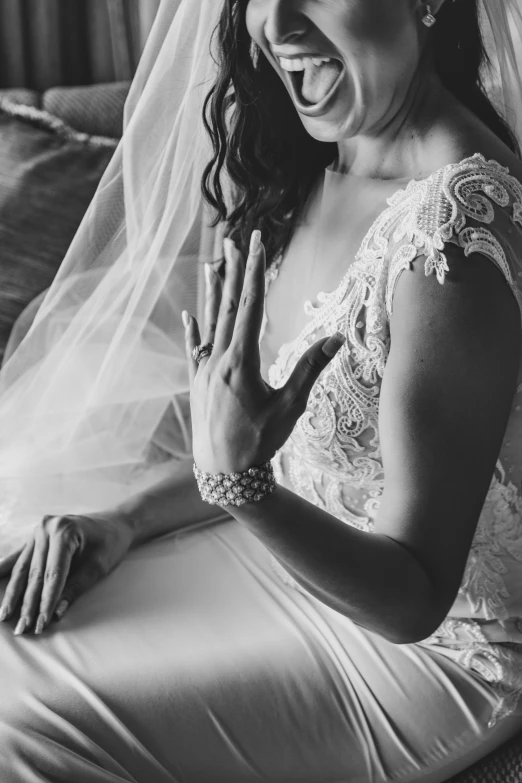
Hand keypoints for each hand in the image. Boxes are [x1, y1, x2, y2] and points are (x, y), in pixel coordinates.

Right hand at [0, 511, 134, 635]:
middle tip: (22, 629)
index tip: (40, 624)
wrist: (114, 523)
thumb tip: (56, 614)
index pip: (53, 574)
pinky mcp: (36, 536)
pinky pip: (20, 556)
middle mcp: (47, 528)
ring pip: (24, 568)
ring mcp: (39, 531)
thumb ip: (75, 589)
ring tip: (4, 615)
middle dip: (28, 603)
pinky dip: (7, 569)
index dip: (46, 601)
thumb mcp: (97, 567)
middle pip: (35, 573)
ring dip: (14, 594)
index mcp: (65, 532)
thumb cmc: (109, 544)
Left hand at [183, 230, 345, 474]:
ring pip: (210, 323)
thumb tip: (336, 338)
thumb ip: (310, 369)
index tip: (258, 244)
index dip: (255, 272)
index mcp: (240, 362)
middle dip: (235, 271)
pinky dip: (193, 330)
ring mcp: (204, 371)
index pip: (250, 306)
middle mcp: (217, 360)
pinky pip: (194, 350)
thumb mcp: (289, 407)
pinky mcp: (197, 384)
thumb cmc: (260, 442)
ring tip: (213, 265)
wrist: (224, 474)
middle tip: (238, 241)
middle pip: (228, 307)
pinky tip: (190, 315)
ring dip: (213, 293)